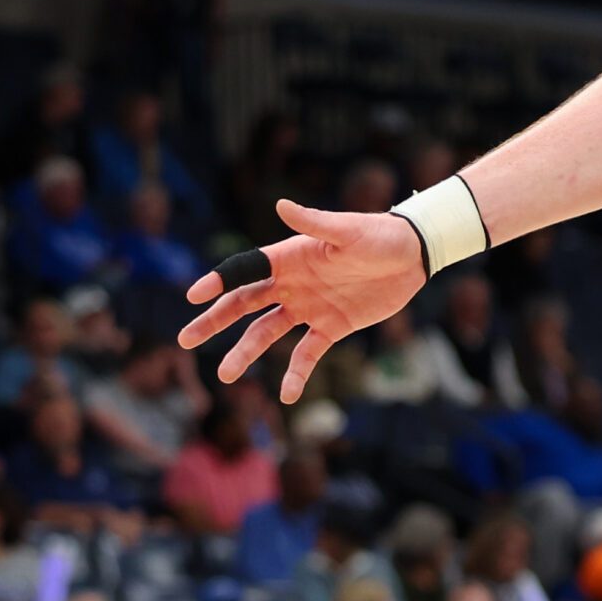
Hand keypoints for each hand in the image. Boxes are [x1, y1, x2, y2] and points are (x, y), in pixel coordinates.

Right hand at [179, 199, 426, 402]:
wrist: (414, 254)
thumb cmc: (380, 234)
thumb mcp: (348, 230)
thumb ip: (314, 222)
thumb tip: (281, 205)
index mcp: (289, 257)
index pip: (245, 270)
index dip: (219, 281)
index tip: (194, 296)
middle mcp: (292, 284)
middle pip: (244, 304)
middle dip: (215, 321)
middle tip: (186, 340)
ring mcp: (309, 307)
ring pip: (268, 333)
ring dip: (247, 353)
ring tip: (227, 375)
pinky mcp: (332, 326)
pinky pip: (307, 354)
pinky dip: (296, 374)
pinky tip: (286, 395)